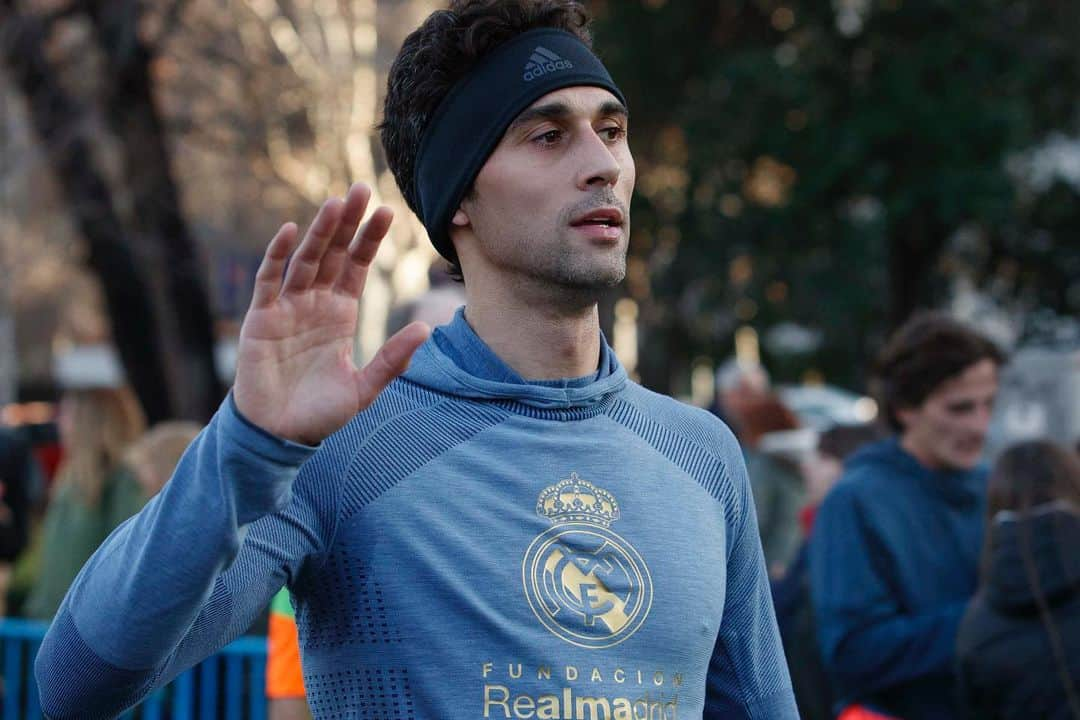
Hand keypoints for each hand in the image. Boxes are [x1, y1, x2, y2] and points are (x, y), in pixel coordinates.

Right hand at [233, 183, 429, 444]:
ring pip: (305, 260)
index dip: (370, 239)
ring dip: (320, 231)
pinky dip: (278, 256)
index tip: (389, 211)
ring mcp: (286, 308)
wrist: (279, 435)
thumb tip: (426, 328)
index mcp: (340, 314)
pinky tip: (290, 231)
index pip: (356, 266)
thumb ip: (393, 359)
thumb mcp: (365, 387)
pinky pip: (269, 281)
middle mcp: (314, 303)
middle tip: (363, 188)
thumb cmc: (320, 414)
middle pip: (333, 253)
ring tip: (337, 203)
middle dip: (348, 222)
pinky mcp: (260, 319)